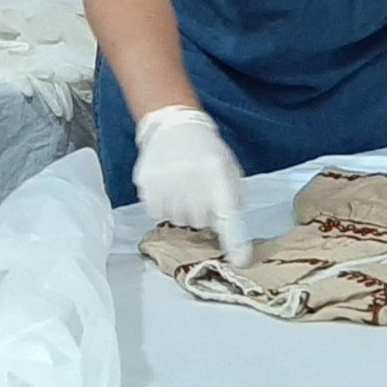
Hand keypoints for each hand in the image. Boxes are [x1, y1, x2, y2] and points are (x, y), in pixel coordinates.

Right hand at [134, 105, 249, 265]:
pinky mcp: (146, 185)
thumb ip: (231, 199)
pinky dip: (164, 207)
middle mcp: (190, 178)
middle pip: (201, 222)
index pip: (228, 214)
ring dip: (184, 211)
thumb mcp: (228, 168)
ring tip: (184, 187)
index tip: (240, 261)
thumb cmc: (207, 151)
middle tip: (201, 193)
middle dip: (204, 213)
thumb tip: (228, 233)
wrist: (174, 126)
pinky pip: (157, 215)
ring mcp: (165, 182)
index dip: (235, 240)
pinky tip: (169, 188)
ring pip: (178, 221)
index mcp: (216, 172)